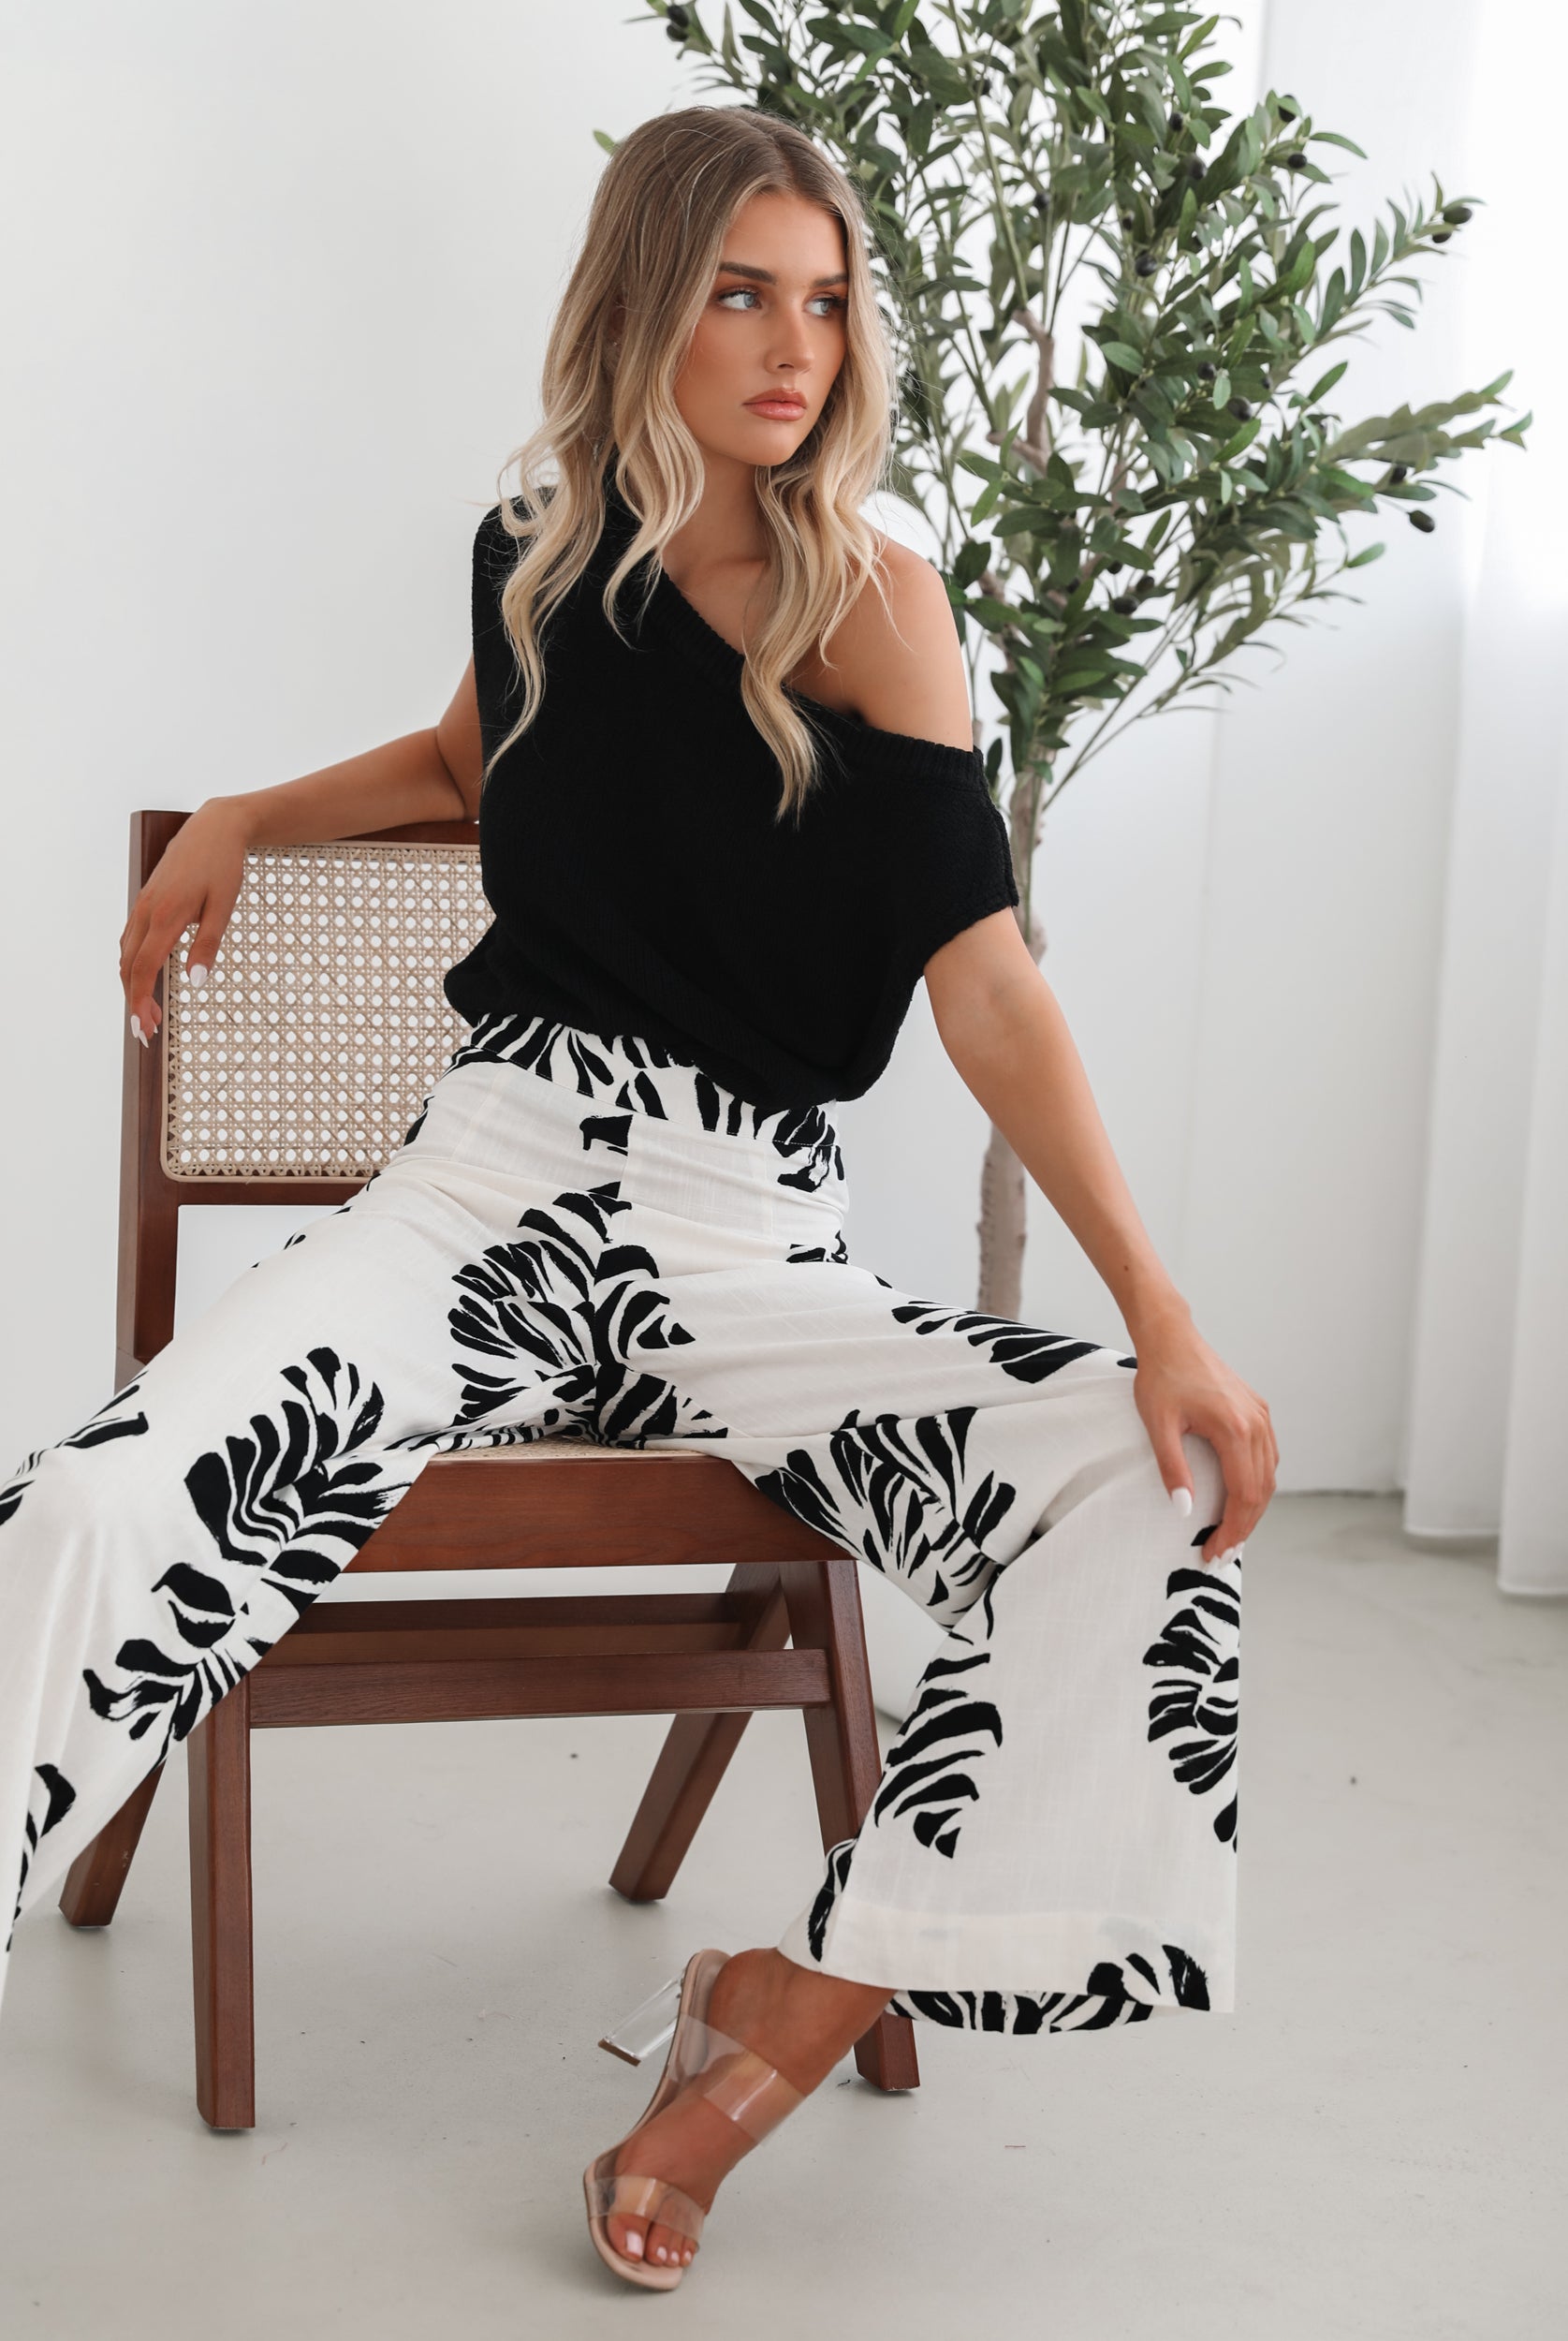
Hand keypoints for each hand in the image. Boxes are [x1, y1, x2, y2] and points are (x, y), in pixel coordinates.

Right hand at [119, 800, 250, 1045]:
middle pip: (129, 966)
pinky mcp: (146, 901)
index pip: (144, 968)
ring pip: (127, 954)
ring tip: (150, 1013)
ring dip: (134, 985)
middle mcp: (146, 911)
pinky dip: (135, 965)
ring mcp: (143, 905)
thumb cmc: (223, 866)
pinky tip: (146, 978)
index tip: (145, 1028)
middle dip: (134, 1001)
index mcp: (165, 915)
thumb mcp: (224, 908)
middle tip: (148, 1032)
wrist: (213, 828)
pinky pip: (131, 939)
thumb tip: (195, 982)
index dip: (141, 1001)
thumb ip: (207, 946)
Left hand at [1128, 1302, 1277, 1565]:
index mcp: (1235, 1429)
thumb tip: (1185, 1511)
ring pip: (1269, 1476)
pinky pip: (1267, 1457)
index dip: (1232, 1529)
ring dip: (1253, 1508)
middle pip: (1261, 1491)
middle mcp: (1257, 1424)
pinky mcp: (1258, 1411)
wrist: (1172, 1337)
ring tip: (1232, 1534)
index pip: (1243, 1495)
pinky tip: (1241, 1498)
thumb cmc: (1160, 1377)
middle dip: (1244, 1527)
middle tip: (1222, 1554)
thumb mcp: (1158, 1425)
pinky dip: (1258, 1483)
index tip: (1214, 1552)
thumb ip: (1172, 1469)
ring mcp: (1261, 1416)